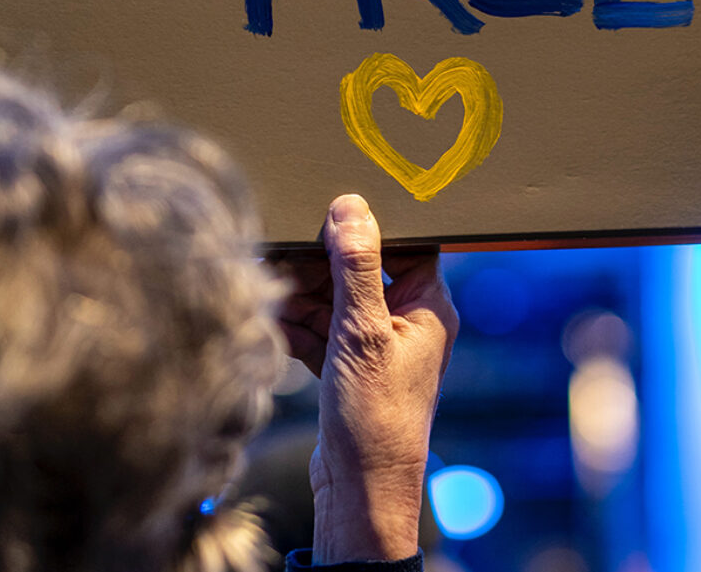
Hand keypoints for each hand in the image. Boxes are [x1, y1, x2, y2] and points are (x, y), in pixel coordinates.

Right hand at [278, 194, 457, 563]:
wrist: (360, 493)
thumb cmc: (376, 416)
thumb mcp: (362, 332)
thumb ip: (356, 266)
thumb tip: (350, 207)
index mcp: (429, 305)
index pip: (404, 244)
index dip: (367, 227)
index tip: (328, 215)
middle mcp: (407, 321)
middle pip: (362, 270)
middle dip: (321, 266)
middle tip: (286, 255)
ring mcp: (377, 346)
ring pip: (336, 301)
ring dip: (303, 297)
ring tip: (271, 289)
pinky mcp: (350, 368)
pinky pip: (322, 331)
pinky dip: (299, 327)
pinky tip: (273, 322)